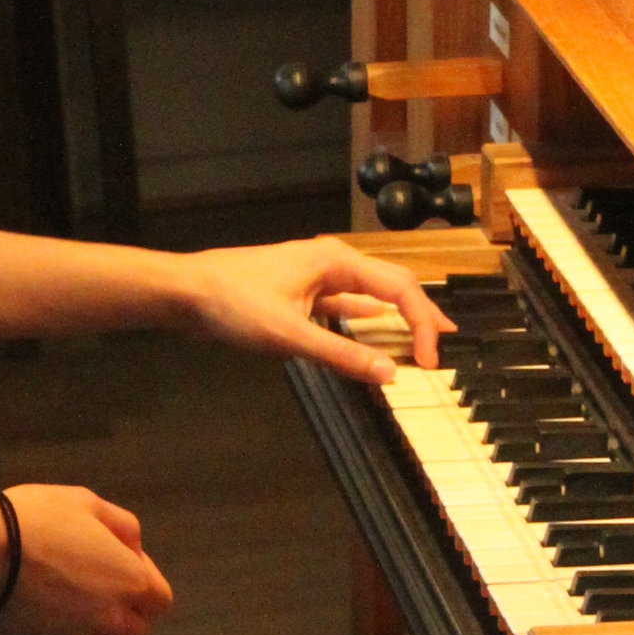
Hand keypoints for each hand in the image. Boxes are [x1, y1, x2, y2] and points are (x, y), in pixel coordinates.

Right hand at [0, 484, 173, 634]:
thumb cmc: (39, 519)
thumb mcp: (88, 503)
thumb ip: (123, 527)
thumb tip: (134, 550)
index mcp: (130, 582)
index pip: (160, 601)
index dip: (146, 583)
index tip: (122, 566)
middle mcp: (112, 619)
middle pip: (135, 629)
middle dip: (124, 609)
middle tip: (95, 584)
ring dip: (98, 631)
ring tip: (72, 603)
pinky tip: (51, 618)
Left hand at [171, 234, 451, 382]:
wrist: (185, 293)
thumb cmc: (232, 303)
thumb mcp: (289, 335)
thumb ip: (341, 354)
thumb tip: (390, 374)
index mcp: (336, 260)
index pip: (399, 289)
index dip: (422, 324)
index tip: (430, 361)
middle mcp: (332, 263)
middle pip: (392, 288)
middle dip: (422, 314)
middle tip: (448, 343)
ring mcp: (316, 278)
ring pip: (370, 298)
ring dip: (397, 319)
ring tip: (424, 338)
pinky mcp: (301, 294)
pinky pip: (346, 307)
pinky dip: (366, 324)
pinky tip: (377, 335)